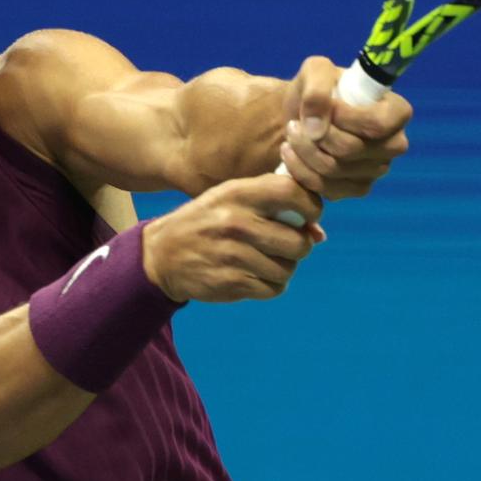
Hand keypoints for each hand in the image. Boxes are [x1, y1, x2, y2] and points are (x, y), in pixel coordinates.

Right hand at [141, 175, 324, 302]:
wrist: (161, 255)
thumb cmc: (206, 222)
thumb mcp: (231, 199)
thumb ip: (273, 205)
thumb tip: (319, 234)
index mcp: (238, 193)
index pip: (292, 192)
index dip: (311, 206)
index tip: (309, 215)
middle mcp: (236, 222)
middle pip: (299, 241)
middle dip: (300, 246)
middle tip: (287, 244)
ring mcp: (234, 255)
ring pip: (288, 269)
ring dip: (284, 268)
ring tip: (266, 260)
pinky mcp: (231, 283)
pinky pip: (274, 289)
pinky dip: (271, 285)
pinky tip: (255, 275)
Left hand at [277, 56, 413, 199]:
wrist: (305, 114)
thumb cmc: (319, 88)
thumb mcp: (315, 72)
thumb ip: (317, 89)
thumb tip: (316, 127)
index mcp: (396, 112)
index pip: (377, 124)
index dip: (345, 118)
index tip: (324, 106)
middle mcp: (393, 144)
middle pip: (352, 150)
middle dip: (315, 137)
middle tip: (294, 124)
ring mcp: (376, 169)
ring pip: (336, 170)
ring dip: (304, 153)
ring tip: (290, 134)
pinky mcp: (357, 187)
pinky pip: (328, 189)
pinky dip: (302, 172)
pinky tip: (291, 154)